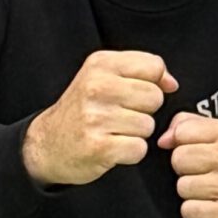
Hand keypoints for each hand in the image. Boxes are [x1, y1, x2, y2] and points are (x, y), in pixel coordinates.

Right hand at [22, 50, 174, 186]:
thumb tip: (171, 83)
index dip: (153, 82)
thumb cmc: (82, 109)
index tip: (136, 92)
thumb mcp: (104, 76)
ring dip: (136, 133)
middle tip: (121, 115)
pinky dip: (130, 152)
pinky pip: (139, 149)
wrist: (47, 144)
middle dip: (144, 110)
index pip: (154, 66)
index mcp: (100, 64)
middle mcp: (96, 87)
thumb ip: (141, 71)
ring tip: (114, 131)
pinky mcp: (98, 146)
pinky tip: (113, 147)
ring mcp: (96, 117)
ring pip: (148, 125)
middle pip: (155, 97)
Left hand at [162, 113, 217, 217]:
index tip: (194, 152)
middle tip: (203, 175)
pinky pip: (188, 211)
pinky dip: (195, 213)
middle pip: (179, 159)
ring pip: (182, 186)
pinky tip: (210, 209)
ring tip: (209, 193)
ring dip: (190, 193)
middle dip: (184, 170)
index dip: (180, 143)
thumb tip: (163, 139)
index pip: (184, 130)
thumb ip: (192, 126)